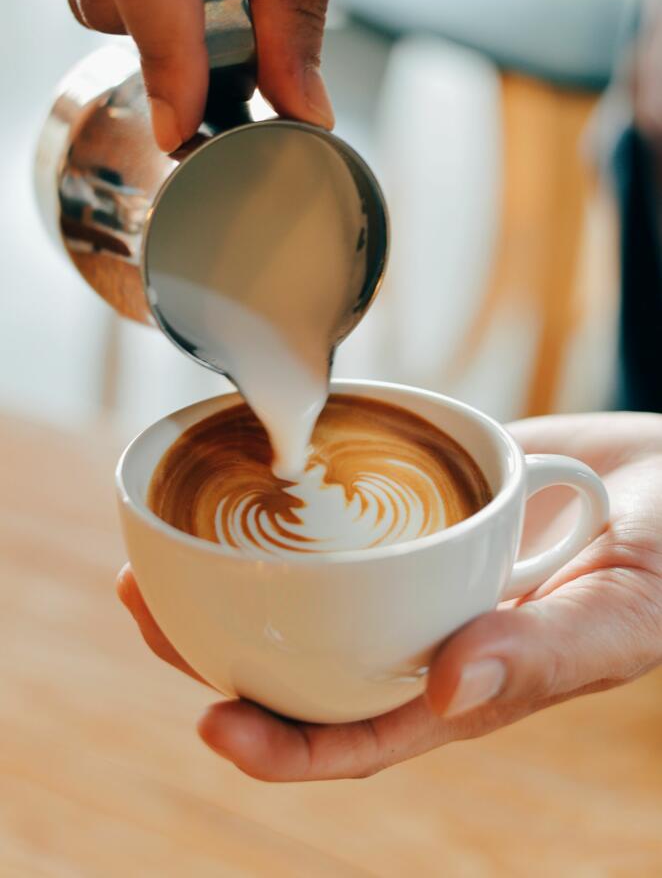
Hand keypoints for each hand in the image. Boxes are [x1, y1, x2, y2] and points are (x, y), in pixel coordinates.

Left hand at [117, 412, 661, 780]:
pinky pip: (342, 506)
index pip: (356, 733)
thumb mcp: (614, 616)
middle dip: (216, 650)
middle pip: (303, 659)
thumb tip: (442, 693)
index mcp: (461, 683)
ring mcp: (415, 565)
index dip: (282, 746)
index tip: (212, 725)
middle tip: (140, 601)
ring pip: (308, 586)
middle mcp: (422, 629)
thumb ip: (540, 658)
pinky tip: (238, 472)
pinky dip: (288, 499)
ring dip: (230, 574)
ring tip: (155, 549)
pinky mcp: (419, 499)